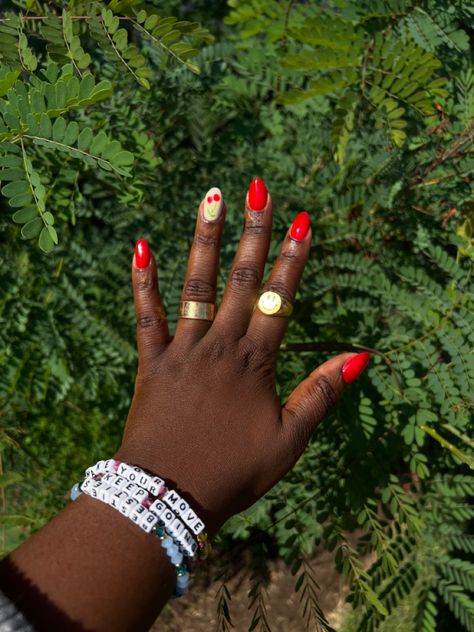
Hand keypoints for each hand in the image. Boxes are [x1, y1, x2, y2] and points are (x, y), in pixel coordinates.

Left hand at [116, 179, 368, 533]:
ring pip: (196, 285)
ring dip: (205, 239)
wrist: (167, 495)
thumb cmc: (234, 472)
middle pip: (240, 279)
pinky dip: (144, 281)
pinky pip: (147, 315)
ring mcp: (183, 350)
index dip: (293, 259)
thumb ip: (322, 393)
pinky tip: (142, 245)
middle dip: (254, 232)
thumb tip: (360, 355)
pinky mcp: (152, 362)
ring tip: (212, 197)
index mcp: (256, 364)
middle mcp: (220, 346)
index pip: (279, 299)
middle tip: (259, 188)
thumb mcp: (290, 440)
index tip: (303, 220)